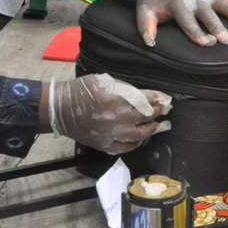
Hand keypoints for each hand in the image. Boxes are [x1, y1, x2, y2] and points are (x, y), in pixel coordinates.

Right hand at [47, 74, 171, 154]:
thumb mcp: (105, 81)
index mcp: (117, 98)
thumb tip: (144, 95)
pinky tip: (141, 138)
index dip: (158, 98)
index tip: (166, 97)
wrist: (61, 109)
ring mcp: (112, 134)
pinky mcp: (105, 145)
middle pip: (146, 116)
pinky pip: (126, 147)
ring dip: (152, 129)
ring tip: (160, 125)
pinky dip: (136, 143)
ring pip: (140, 134)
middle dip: (159, 111)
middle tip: (166, 109)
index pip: (146, 99)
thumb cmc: (81, 90)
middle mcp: (117, 117)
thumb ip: (125, 89)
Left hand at [136, 0, 227, 46]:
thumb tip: (150, 42)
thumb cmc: (153, 4)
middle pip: (208, 13)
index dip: (197, 33)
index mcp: (177, 3)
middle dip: (218, 25)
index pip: (188, 21)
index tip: (208, 44)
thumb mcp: (144, 14)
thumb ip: (146, 27)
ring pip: (223, 2)